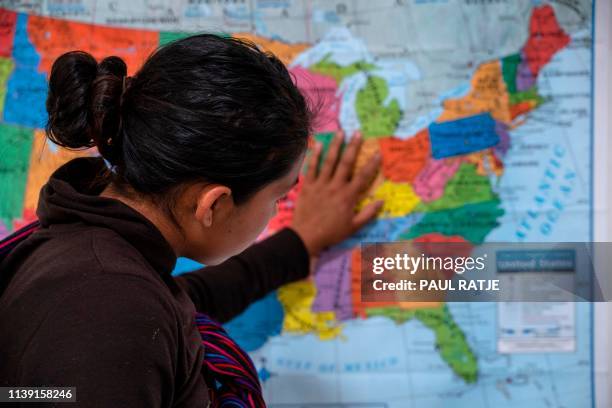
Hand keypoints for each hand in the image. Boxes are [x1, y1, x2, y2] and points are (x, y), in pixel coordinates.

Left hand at [290, 131, 382, 256]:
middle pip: (346, 163)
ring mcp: (320, 185)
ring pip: (329, 162)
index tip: (377, 153)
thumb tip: (381, 201)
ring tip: (340, 133)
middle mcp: (335, 186)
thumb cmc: (331, 233)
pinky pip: (311, 168)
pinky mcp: (307, 186)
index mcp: (348, 196)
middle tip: (358, 133)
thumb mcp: (353, 227)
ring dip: (335, 146)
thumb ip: (368, 214)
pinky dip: (315, 156)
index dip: (371, 164)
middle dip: (353, 147)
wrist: (306, 236)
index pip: (363, 177)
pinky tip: (318, 144)